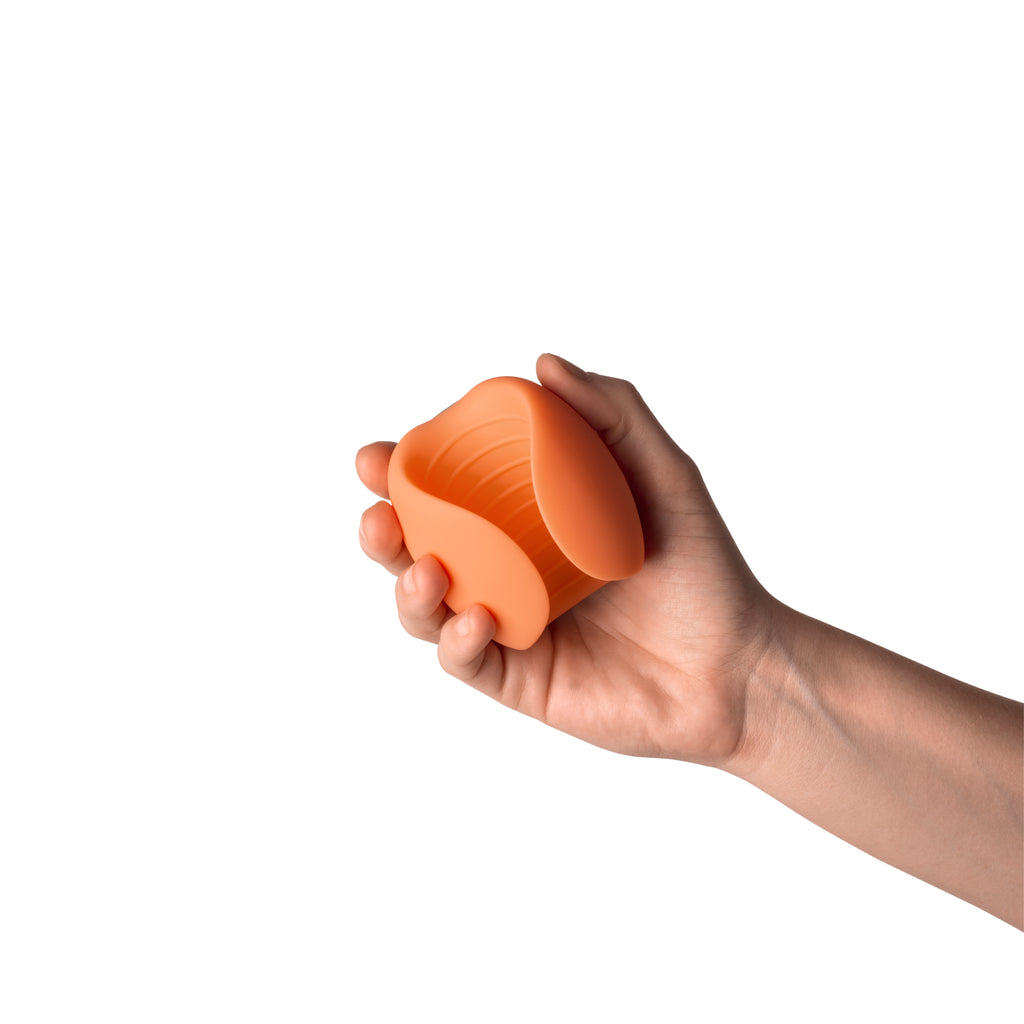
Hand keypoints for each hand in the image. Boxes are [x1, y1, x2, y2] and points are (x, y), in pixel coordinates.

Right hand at [356, 354, 776, 765]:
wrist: (738, 665)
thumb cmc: (703, 568)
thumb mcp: (664, 474)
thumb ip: (614, 412)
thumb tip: (544, 364)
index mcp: (525, 522)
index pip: (450, 494)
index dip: (403, 475)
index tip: (381, 455)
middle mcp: (507, 571)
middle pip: (421, 549)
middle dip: (384, 532)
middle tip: (380, 512)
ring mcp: (509, 626)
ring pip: (429, 608)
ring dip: (410, 587)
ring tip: (427, 566)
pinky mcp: (520, 677)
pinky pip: (467, 661)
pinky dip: (458, 640)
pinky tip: (475, 619)